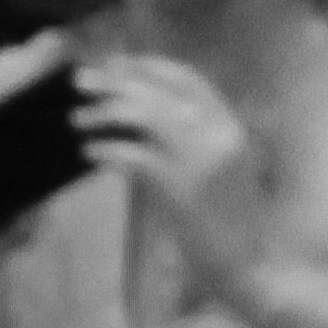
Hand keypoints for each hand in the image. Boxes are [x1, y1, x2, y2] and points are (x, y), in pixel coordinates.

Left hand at [69, 53, 278, 304]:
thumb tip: (141, 122)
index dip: (149, 67)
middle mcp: (219, 134)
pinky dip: (108, 151)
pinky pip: (134, 156)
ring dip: (106, 113)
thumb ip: (193, 141)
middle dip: (116, 82)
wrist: (248, 262)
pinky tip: (90, 155)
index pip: (190, 79)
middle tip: (81, 81)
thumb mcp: (221, 169)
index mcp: (231, 126)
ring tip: (78, 120)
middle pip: (162, 92)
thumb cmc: (232, 221)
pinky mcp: (180, 188)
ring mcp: (201, 159)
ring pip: (147, 116)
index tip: (116, 64)